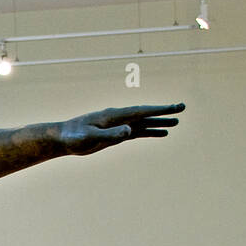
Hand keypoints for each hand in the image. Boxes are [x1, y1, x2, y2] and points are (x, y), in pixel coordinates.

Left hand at [59, 104, 183, 156]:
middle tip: (182, 108)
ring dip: (159, 123)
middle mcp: (119, 118)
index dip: (159, 109)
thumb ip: (110, 134)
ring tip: (176, 123)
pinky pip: (136, 132)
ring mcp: (118, 125)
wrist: (62, 139)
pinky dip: (149, 132)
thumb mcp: (90, 137)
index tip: (174, 107)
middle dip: (164, 112)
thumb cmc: (73, 137)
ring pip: (143, 123)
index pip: (141, 111)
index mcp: (114, 115)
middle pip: (146, 114)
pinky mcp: (115, 134)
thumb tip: (129, 131)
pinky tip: (160, 133)